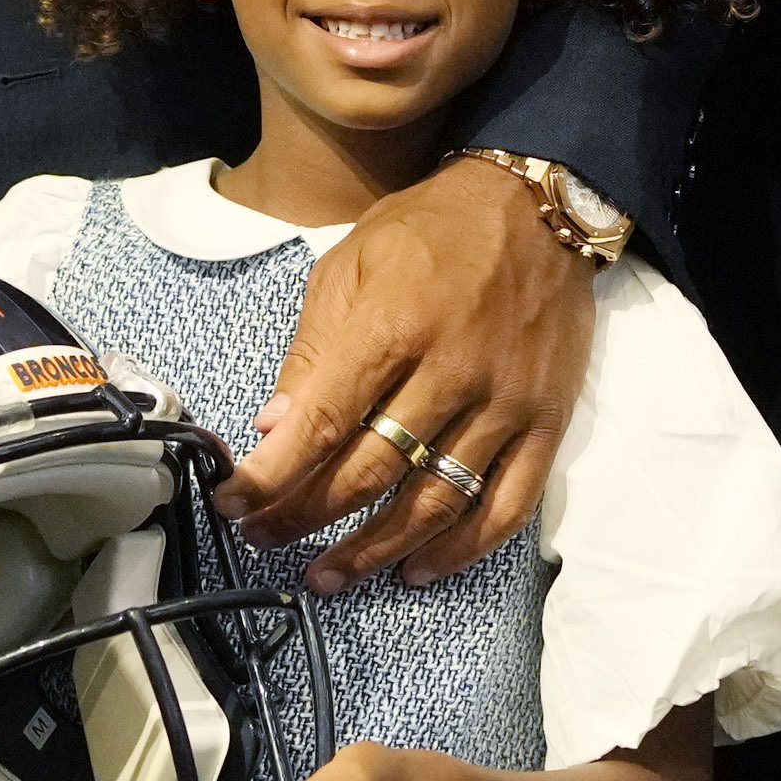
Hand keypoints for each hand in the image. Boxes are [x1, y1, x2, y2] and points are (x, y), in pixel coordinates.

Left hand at [220, 156, 586, 590]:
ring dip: (374, 550)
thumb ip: (311, 351)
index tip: (235, 504)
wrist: (538, 205)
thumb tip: (273, 427)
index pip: (322, 423)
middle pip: (370, 472)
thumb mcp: (349, 265)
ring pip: (433, 502)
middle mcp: (451, 371)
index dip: (272, 477)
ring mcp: (504, 403)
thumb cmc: (431, 230)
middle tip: (266, 540)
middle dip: (306, 517)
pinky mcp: (545, 422)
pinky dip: (461, 550)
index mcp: (392, 326)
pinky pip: (505, 506)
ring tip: (326, 576)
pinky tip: (418, 570)